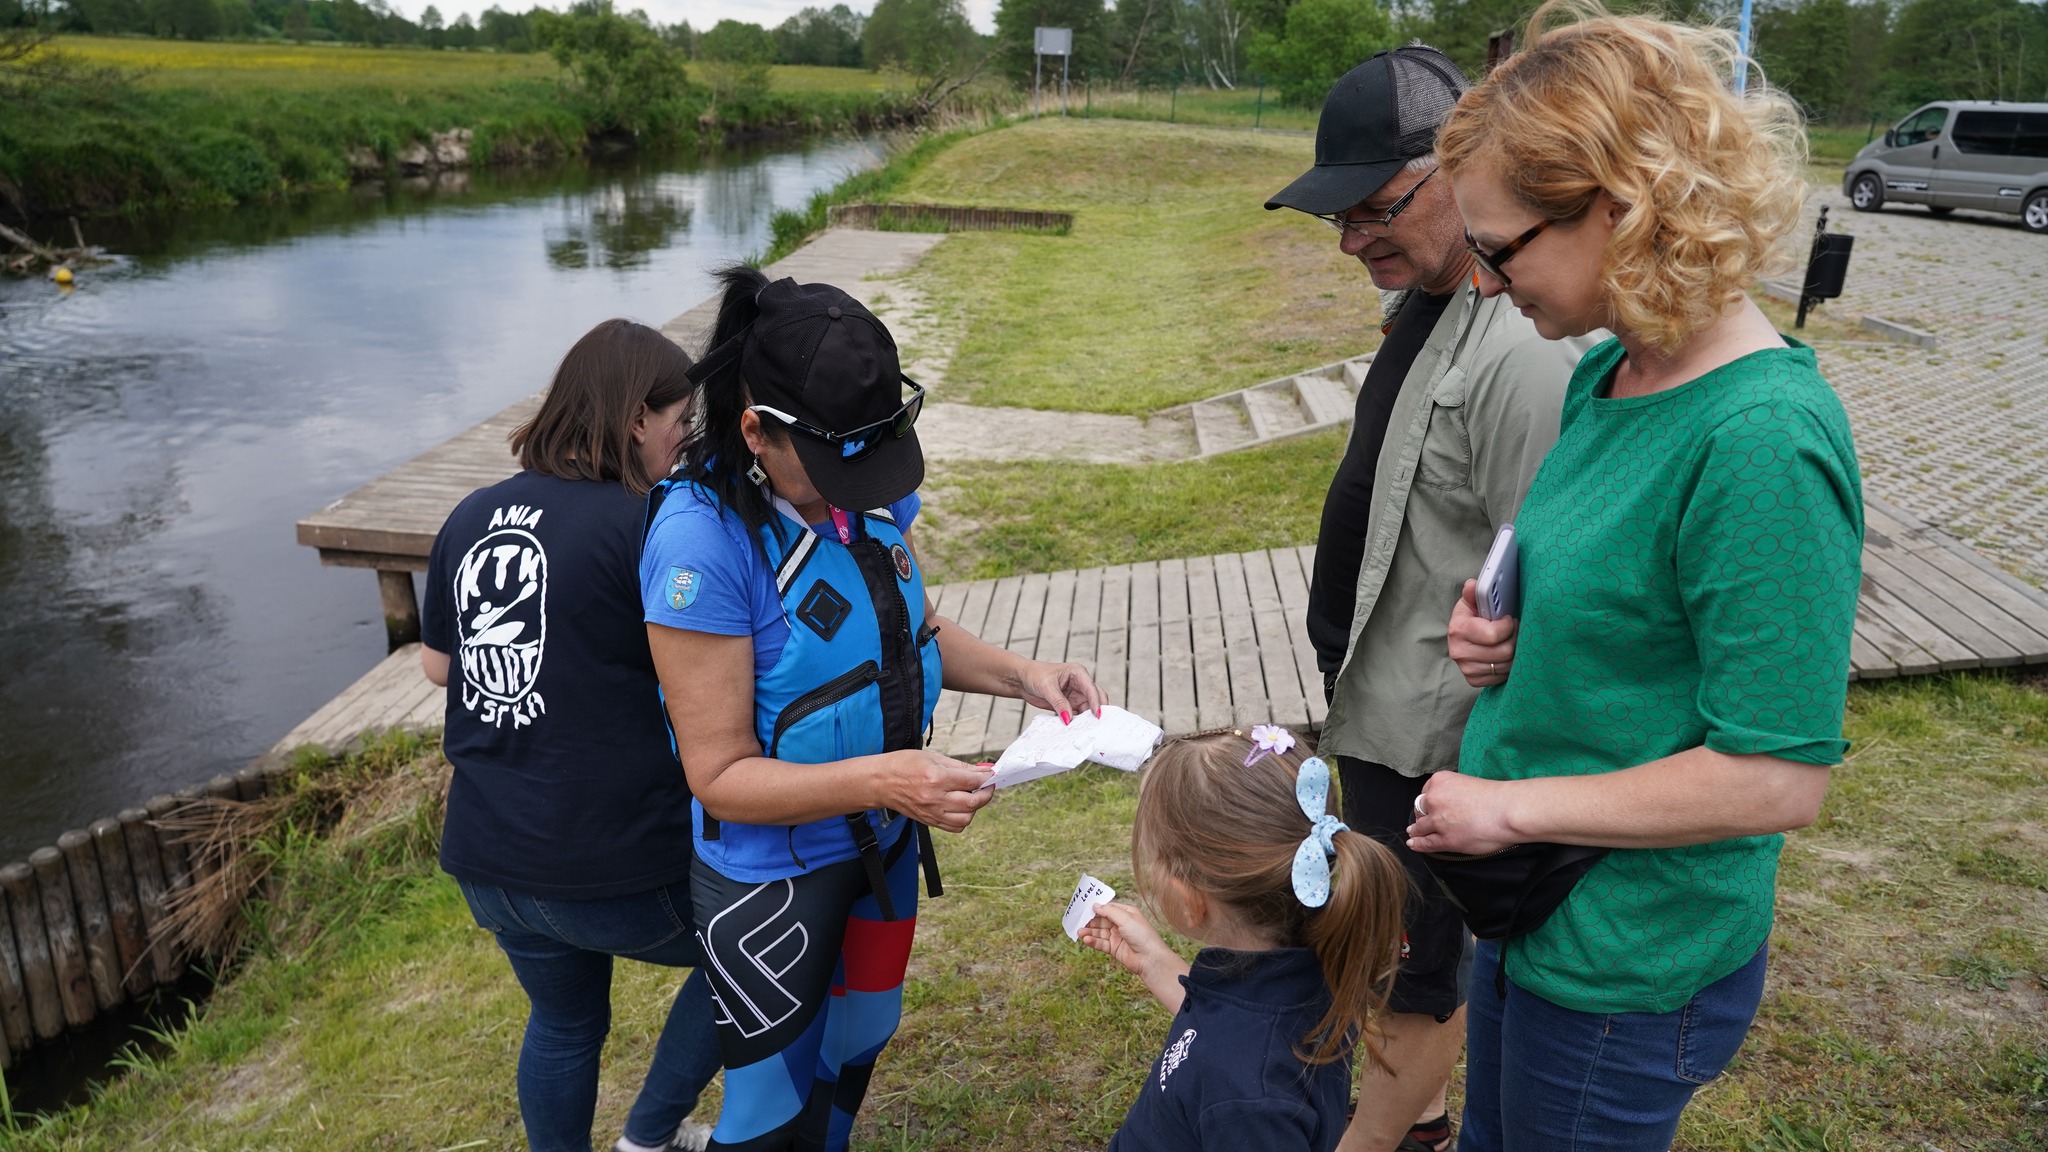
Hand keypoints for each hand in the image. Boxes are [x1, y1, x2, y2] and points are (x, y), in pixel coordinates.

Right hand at [877, 750, 993, 832]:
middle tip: (988, 785)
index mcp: (936, 778)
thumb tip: (982, 770)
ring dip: (975, 808)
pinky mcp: (929, 821)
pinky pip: (955, 827)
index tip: (992, 774)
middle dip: (986, 793)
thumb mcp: (932, 757)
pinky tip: (961, 807)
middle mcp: (936, 798)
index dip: (986, 777)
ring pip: (966, 818)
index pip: (971, 780)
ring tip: (973, 796)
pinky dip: (963, 819)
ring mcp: (932, 812)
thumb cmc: (903, 765)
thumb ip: (960, 766)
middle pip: (973, 802)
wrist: (880, 783)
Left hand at [1014, 659, 1106, 722]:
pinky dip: (1078, 722)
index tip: (1097, 715)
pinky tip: (1077, 730)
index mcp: (1077, 673)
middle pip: (1096, 698)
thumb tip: (1069, 719)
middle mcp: (1080, 684)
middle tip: (1097, 725)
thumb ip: (1059, 703)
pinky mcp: (1070, 705)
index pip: (1091, 688)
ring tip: (1087, 731)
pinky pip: (1078, 715)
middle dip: (1097, 710)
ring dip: (1088, 719)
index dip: (1096, 702)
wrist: (1023, 680)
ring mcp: (1076, 695)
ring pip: (1088, 709)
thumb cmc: (1034, 675)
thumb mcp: (1046, 687)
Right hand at [1080, 901, 1189, 1011]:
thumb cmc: (1142, 935)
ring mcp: (1118, 937)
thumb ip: (1109, 911)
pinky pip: (1101, 944)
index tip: (1084, 908)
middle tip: (1078, 921)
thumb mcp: (1125, 918)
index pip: (1109, 908)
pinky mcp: (1114, 949)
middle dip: (1090, 921)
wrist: (1150, 959)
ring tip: (1079, 932)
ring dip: (1089, 932)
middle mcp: (1122, 924)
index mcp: (1127, 913)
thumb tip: (1095, 905)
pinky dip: (1093, 941)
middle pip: (1102, 920)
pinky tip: (1086, 940)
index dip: (1097, 908)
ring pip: (1100, 932)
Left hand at [1405, 770, 1519, 856]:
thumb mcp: (1469, 784)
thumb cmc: (1497, 797)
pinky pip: (1427, 843)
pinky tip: (1413, 844)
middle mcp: (1434, 799)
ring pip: (1420, 827)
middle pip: (1421, 808)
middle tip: (1423, 820)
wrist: (1507, 811)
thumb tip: (1453, 802)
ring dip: (1416, 830)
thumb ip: (1456, 792)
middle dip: (1422, 814)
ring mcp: (1438, 820)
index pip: (1426, 791)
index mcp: (1440, 781)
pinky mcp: (1446, 839)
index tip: (1429, 806)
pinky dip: (1418, 844)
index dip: (1428, 801)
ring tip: (1413, 833)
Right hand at [1448, 579, 1517, 687]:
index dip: (1508, 626)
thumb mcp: (1471, 601)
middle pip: (1504, 652)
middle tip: (1514, 631)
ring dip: (1514, 653)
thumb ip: (1474, 592)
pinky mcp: (1473, 680)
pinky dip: (1507, 667)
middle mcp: (1459, 652)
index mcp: (1458, 630)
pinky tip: (1505, 655)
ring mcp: (1466, 668)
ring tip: (1511, 641)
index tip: (1509, 619)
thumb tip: (1472, 585)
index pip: (1492, 635)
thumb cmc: (1472, 617)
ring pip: (1506, 666)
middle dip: (1514, 639)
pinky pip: (1501, 677)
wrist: (1462, 637)